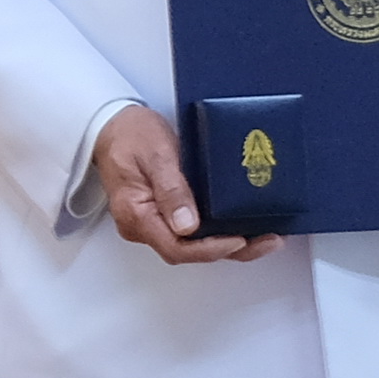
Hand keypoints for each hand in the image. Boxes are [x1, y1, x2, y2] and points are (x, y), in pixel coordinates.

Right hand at [95, 106, 283, 265]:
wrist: (111, 125)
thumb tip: (187, 226)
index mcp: (136, 215)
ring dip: (228, 245)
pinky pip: (191, 233)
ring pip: (192, 245)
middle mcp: (142, 226)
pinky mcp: (162, 215)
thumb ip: (171, 190)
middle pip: (188, 251)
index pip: (177, 247)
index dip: (211, 249)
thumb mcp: (156, 155)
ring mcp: (151, 223)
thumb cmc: (130, 134)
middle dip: (230, 250)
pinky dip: (218, 233)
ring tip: (263, 237)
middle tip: (267, 240)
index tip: (239, 240)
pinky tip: (241, 226)